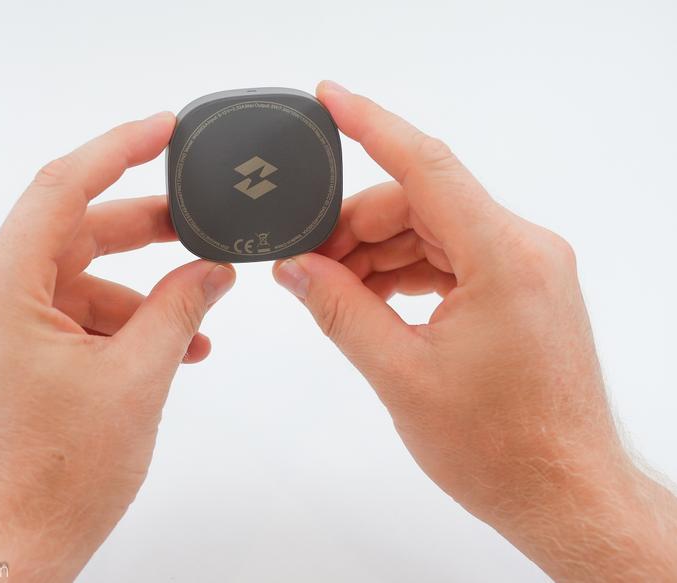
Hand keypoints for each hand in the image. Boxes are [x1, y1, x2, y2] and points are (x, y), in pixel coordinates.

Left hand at [0, 113, 234, 581]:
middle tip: (200, 225)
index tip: (165, 129)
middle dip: (143, 233)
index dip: (119, 149)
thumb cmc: (57, 481)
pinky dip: (112, 326)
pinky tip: (162, 351)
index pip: (60, 189)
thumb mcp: (138, 381)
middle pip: (72, 235)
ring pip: (74, 282)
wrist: (10, 552)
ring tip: (195, 324)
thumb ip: (179, 309)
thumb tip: (213, 271)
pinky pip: (63, 317)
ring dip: (136, 298)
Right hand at [274, 82, 676, 580]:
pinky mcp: (521, 288)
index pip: (427, 167)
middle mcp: (525, 248)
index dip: (371, 126)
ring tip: (331, 290)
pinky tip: (372, 299)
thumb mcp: (402, 375)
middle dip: (355, 226)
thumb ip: (342, 310)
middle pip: (422, 203)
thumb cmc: (499, 448)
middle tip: (304, 262)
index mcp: (504, 258)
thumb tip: (295, 269)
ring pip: (434, 230)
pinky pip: (453, 256)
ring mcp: (527, 267)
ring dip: (378, 253)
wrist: (563, 492)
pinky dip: (407, 271)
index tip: (329, 99)